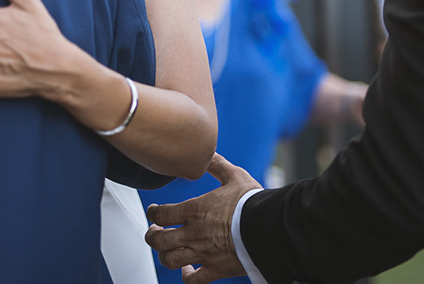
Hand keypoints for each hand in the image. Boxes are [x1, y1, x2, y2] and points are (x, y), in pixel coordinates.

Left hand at [144, 154, 261, 283]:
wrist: (270, 228)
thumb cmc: (253, 202)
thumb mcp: (234, 176)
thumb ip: (218, 165)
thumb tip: (207, 152)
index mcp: (194, 210)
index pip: (160, 214)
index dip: (152, 213)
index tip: (153, 211)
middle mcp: (193, 233)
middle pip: (159, 240)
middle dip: (152, 236)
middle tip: (154, 232)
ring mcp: (203, 253)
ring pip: (170, 259)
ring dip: (163, 254)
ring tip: (165, 249)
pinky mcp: (216, 269)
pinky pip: (194, 280)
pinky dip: (186, 276)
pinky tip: (187, 270)